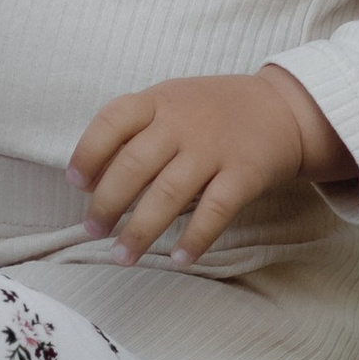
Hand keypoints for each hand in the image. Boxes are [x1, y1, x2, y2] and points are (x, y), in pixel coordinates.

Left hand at [68, 66, 353, 263]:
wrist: (282, 108)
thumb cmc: (212, 112)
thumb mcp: (170, 103)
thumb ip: (133, 131)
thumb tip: (89, 181)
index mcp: (159, 101)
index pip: (112, 120)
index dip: (88, 152)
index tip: (76, 184)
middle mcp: (184, 122)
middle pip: (135, 164)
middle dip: (108, 203)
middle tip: (94, 231)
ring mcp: (215, 148)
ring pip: (169, 193)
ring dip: (141, 230)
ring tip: (122, 256)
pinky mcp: (245, 173)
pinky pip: (216, 210)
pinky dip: (196, 237)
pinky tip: (179, 258)